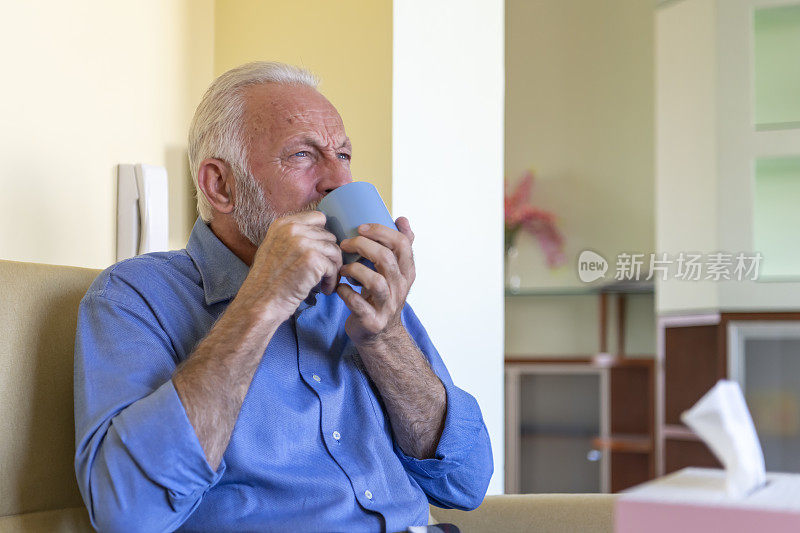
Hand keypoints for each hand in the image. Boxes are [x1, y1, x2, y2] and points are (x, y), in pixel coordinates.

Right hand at [234, 211, 342, 321]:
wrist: (260, 302)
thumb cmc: (267, 281)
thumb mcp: (273, 248)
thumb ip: (293, 237)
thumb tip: (319, 236)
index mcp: (283, 224)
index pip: (318, 218)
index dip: (322, 236)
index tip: (320, 252)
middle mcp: (293, 229)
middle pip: (328, 236)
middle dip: (329, 255)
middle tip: (324, 272)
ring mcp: (303, 243)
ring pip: (334, 250)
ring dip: (333, 268)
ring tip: (326, 281)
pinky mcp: (312, 259)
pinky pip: (334, 267)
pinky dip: (332, 280)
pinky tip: (325, 289)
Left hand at [337, 217, 415, 344]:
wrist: (380, 335)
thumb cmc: (382, 296)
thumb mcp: (395, 272)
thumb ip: (399, 247)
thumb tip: (402, 219)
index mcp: (406, 272)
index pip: (402, 244)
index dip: (381, 232)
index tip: (361, 227)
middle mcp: (400, 288)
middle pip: (386, 259)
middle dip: (363, 246)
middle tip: (345, 244)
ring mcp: (387, 305)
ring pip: (375, 282)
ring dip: (354, 270)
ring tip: (342, 268)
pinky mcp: (372, 320)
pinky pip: (358, 303)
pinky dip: (345, 292)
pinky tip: (339, 288)